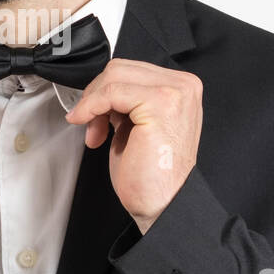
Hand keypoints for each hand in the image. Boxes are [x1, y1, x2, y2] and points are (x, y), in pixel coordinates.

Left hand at [64, 59, 202, 232]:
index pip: (131, 70)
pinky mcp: (161, 103)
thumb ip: (127, 102)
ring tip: (95, 132)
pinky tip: (90, 127)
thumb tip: (101, 89)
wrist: (164, 205)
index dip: (103, 91)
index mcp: (181, 88)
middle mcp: (183, 86)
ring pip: (114, 76)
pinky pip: (112, 92)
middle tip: (90, 125)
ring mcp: (175, 92)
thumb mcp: (138, 126)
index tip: (92, 116)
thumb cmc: (152, 175)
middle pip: (121, 68)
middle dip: (96, 95)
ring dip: (93, 103)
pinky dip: (92, 107)